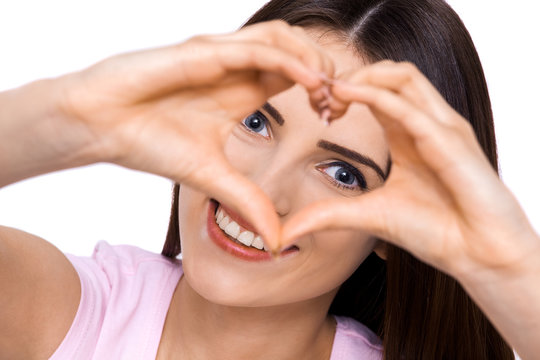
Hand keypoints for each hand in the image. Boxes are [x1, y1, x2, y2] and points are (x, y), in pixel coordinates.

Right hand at [57, 21, 333, 243]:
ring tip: (328, 93)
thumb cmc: (149, 142)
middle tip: (339, 104)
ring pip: (284, 39)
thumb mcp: (212, 177)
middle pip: (299, 51)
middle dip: (328, 72)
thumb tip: (277, 241)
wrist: (101, 126)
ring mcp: (222, 55)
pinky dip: (289, 61)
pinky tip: (309, 83)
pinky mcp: (205, 51)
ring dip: (314, 61)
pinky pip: (258, 47)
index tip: (336, 118)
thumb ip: (247, 202)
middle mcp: (237, 69)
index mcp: (243, 91)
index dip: (324, 92)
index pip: (298, 76)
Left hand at [281, 61, 538, 277]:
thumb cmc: (434, 231)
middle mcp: (424, 123)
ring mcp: (440, 127)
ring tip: (331, 96)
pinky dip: (375, 95)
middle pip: (389, 72)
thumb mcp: (368, 215)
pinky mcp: (450, 139)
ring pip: (402, 75)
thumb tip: (283, 231)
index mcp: (407, 134)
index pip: (376, 91)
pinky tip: (345, 97)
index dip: (342, 92)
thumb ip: (327, 215)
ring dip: (361, 77)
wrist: (476, 254)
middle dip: (350, 77)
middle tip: (320, 100)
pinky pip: (410, 106)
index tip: (317, 109)